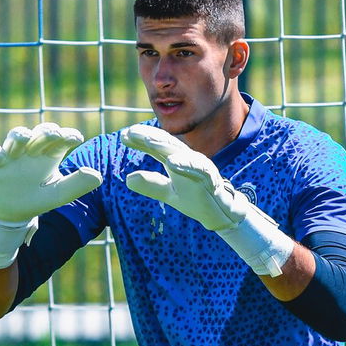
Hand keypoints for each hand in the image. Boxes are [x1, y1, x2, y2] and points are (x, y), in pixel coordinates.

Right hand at [0, 122, 99, 268]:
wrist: (13, 214)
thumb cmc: (38, 198)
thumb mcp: (59, 194)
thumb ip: (77, 185)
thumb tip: (98, 175)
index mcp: (50, 154)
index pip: (61, 139)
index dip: (68, 135)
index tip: (76, 138)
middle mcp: (32, 150)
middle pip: (39, 133)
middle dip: (46, 131)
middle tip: (54, 134)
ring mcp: (13, 155)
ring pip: (15, 137)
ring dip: (19, 135)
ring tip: (25, 136)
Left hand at [119, 124, 248, 231]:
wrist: (221, 213)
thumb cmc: (196, 199)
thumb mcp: (169, 193)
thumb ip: (151, 184)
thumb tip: (128, 178)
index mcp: (176, 161)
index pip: (156, 147)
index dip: (141, 141)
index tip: (124, 136)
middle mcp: (187, 159)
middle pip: (166, 144)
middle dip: (149, 136)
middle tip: (131, 132)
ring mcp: (200, 167)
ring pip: (181, 153)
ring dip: (164, 146)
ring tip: (148, 141)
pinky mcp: (210, 179)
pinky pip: (198, 169)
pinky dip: (186, 164)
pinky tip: (172, 162)